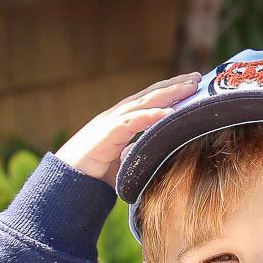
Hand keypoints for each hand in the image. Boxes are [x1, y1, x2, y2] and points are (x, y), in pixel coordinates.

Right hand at [55, 74, 201, 186]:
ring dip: (168, 93)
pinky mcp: (106, 134)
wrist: (65, 184)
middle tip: (197, 77)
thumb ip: (139, 156)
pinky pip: (132, 122)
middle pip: (150, 95)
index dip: (169, 91)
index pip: (149, 100)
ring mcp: (110, 122)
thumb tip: (160, 160)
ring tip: (189, 87)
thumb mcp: (124, 163)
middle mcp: (116, 117)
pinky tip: (169, 111)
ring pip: (144, 102)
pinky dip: (151, 115)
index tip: (191, 85)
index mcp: (120, 122)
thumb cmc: (93, 176)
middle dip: (174, 85)